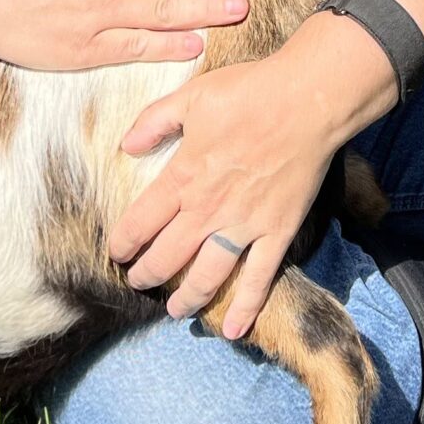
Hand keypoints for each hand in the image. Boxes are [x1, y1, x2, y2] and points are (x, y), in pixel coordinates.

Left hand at [105, 37, 365, 340]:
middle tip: (138, 283)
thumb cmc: (249, 92)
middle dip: (147, 275)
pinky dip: (247, 308)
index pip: (140, 222)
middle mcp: (208, 209)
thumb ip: (154, 121)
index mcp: (183, 177)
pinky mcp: (277, 232)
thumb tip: (125, 146)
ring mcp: (244, 225)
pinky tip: (234, 331)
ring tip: (174, 311)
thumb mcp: (191, 96)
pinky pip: (259, 279)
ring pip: (207, 275)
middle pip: (167, 256)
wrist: (307, 100)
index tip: (116, 253)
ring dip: (187, 298)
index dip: (123, 243)